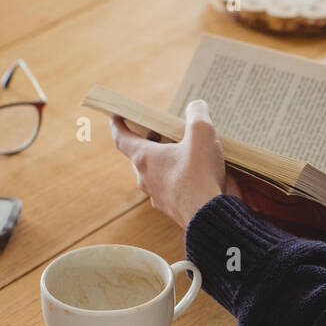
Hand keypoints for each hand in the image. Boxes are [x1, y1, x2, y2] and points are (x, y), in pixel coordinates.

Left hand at [110, 99, 226, 228]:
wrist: (209, 217)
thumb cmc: (200, 175)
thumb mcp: (202, 134)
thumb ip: (197, 114)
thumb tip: (196, 107)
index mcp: (145, 157)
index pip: (122, 138)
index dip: (118, 125)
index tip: (116, 117)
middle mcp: (146, 178)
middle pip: (140, 155)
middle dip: (149, 141)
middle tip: (161, 131)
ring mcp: (158, 195)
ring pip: (155, 174)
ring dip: (165, 161)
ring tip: (185, 152)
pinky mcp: (172, 208)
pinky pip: (171, 189)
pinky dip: (179, 179)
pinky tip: (197, 175)